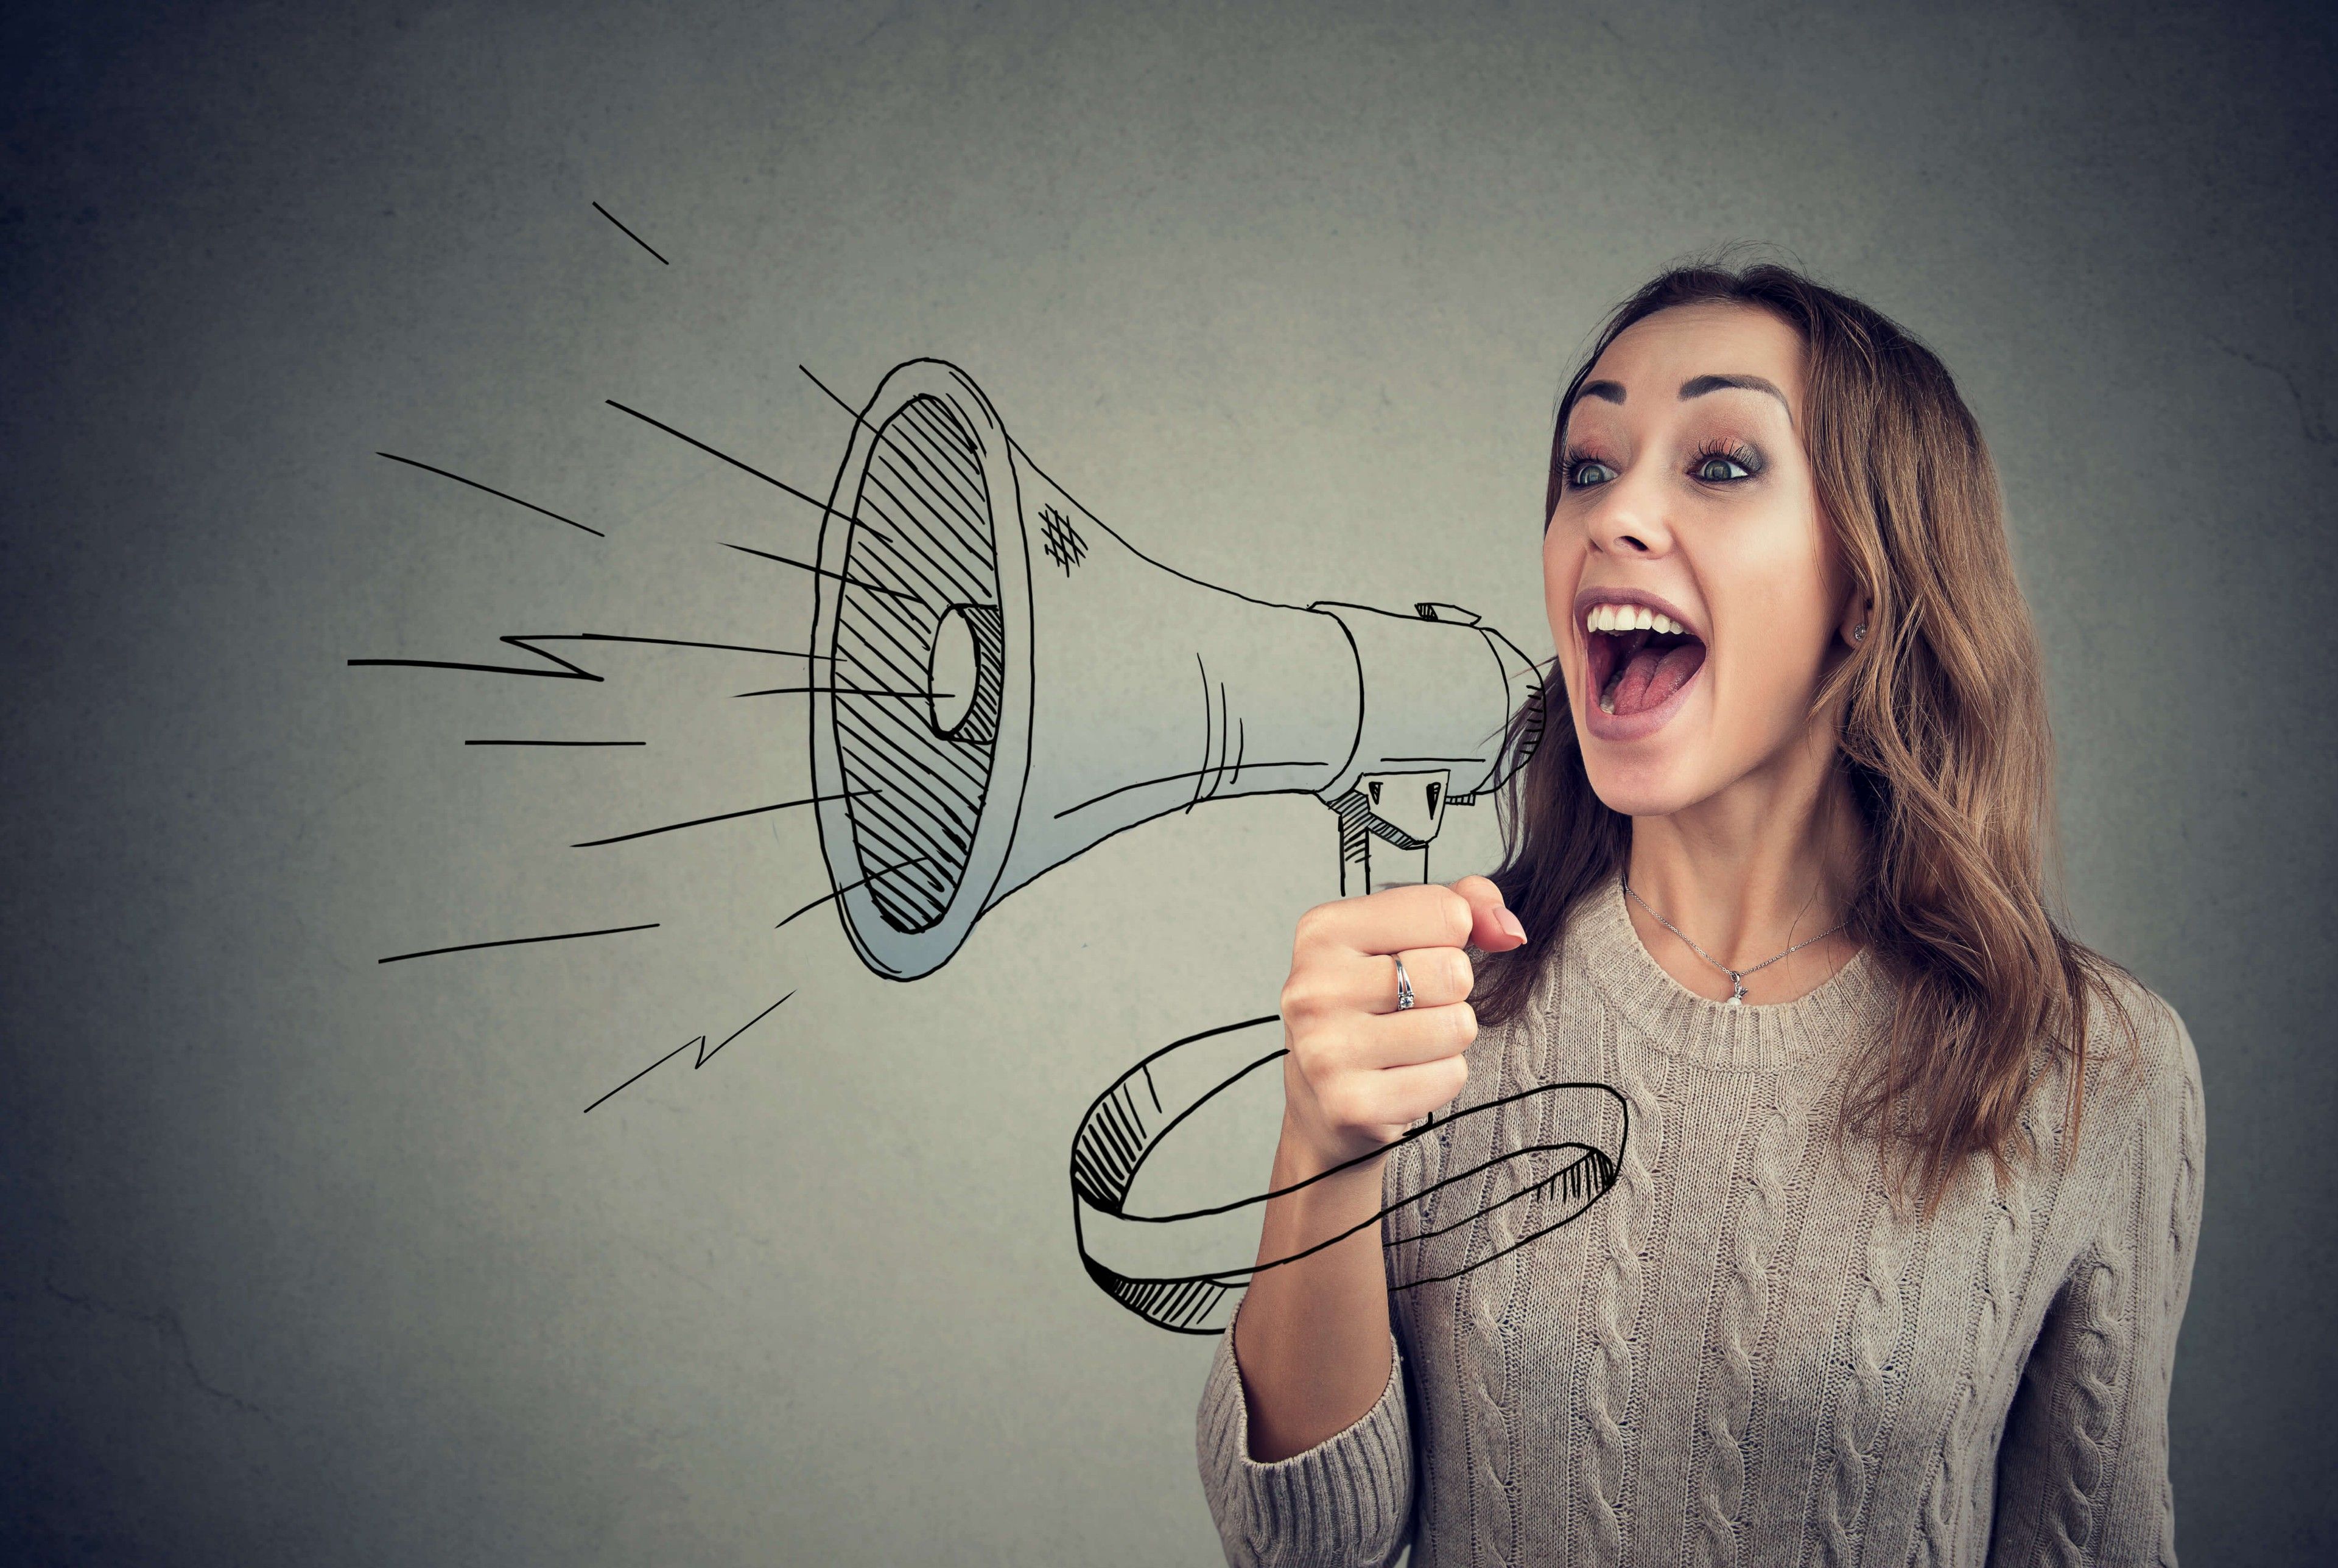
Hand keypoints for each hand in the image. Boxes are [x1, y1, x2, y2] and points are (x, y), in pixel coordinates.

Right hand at [1276, 875, 1528, 1176]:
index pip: (1445, 911)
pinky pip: (1449, 1077)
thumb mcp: (1404, 935)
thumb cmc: (1371, 1003)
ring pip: (1457, 1026)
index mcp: (1322, 931)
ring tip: (1408, 1042)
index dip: (1454, 935)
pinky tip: (1401, 1075)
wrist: (1321, 1096)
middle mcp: (1313, 988)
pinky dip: (1440, 1077)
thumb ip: (1464, 903)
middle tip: (1412, 1006)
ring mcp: (1326, 1050)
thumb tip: (1508, 930)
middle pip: (1453, 971)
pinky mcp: (1351, 1105)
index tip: (1419, 954)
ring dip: (1449, 1037)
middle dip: (1452, 990)